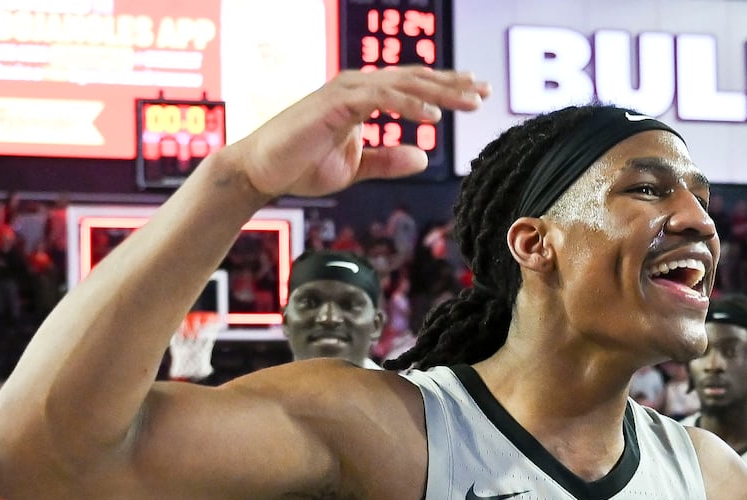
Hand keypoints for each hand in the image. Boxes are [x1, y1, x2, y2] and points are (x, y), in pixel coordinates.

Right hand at [232, 67, 488, 198]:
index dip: (445, 87)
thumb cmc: (302, 166)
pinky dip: (408, 105)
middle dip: (452, 84)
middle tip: (484, 91)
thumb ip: (389, 159)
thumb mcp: (357, 166)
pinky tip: (432, 117)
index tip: (475, 93)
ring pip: (403, 84)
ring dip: (439, 92)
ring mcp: (345, 91)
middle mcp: (357, 87)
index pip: (411, 86)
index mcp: (363, 97)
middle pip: (414, 79)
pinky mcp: (335, 102)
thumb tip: (423, 156)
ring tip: (469, 102)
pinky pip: (380, 98)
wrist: (263, 173)